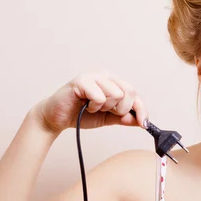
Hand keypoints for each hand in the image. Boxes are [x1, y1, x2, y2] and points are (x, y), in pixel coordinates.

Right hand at [33, 71, 147, 133]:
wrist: (56, 119)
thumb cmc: (80, 115)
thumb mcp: (108, 118)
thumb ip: (124, 118)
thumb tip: (142, 121)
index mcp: (113, 82)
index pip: (134, 94)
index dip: (141, 109)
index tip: (144, 124)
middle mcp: (105, 75)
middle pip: (129, 91)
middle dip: (121, 109)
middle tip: (107, 112)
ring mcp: (93, 76)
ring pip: (116, 94)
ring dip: (105, 108)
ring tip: (93, 107)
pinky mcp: (82, 81)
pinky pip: (100, 96)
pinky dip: (94, 106)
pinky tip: (85, 105)